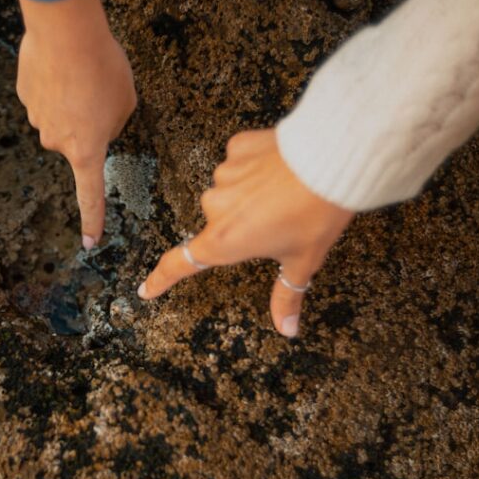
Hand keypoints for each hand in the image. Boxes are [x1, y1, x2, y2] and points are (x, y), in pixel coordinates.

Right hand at [16, 0, 135, 247]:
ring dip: (73, 99)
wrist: (65, 33)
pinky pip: (45, 93)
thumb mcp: (126, 102)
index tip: (89, 243)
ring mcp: (36, 118)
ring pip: (61, 115)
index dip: (92, 220)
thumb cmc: (103, 68)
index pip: (90, 196)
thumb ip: (115, 124)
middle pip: (78, 139)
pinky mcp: (24, 94)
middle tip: (101, 90)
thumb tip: (96, 125)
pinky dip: (56, 82)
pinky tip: (62, 63)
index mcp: (87, 151)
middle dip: (89, 121)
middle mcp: (57, 142)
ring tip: (82, 71)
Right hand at [138, 129, 353, 337]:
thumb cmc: (316, 215)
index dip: (160, 280)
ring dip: (248, 194)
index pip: (179, 265)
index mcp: (224, 241)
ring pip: (230, 191)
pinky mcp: (236, 147)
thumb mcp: (302, 261)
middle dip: (242, 225)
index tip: (146, 289)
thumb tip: (287, 330)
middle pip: (219, 224)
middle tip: (278, 222)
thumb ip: (286, 296)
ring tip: (283, 193)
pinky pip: (239, 162)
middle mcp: (215, 208)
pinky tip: (278, 168)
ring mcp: (223, 174)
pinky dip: (255, 167)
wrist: (333, 160)